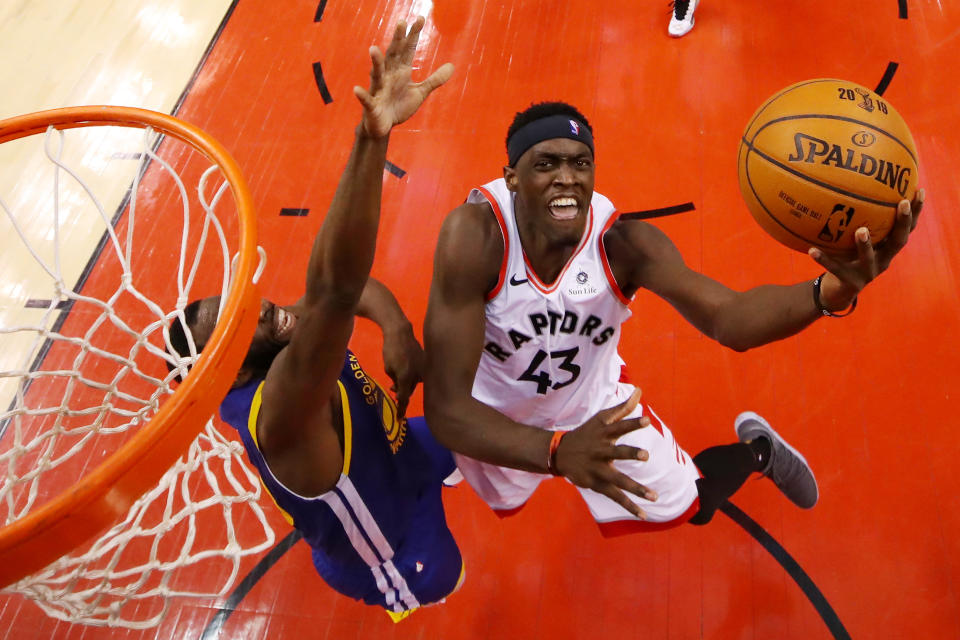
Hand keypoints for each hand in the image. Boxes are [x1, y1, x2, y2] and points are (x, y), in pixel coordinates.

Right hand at [354, 17, 454, 137]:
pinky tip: (357, 89)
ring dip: (375, 62)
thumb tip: (452, 66)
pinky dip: (362, 95)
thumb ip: (434, 79)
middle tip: (401, 22)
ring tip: (373, 49)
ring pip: (377, 74)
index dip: (413, 35)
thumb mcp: (420, 92)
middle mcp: (388, 76)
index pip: (407, 50)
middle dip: (397, 40)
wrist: (384, 127)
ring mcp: (379, 90)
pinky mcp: (372, 106)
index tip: (420, 18)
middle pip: (393, 55)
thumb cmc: (399, 106)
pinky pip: (367, 100)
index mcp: (400, 71)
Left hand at [381, 326, 423, 418]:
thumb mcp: (388, 368)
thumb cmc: (391, 350)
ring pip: (415, 382)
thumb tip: (399, 388)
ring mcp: (424, 368)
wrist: (401, 332)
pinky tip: (405, 369)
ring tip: (396, 379)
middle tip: (392, 389)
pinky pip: (419, 373)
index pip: (404, 399)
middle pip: (410, 390)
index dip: (401, 410)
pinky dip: (412, 375)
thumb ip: (395, 380)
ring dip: (407, 383)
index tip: (399, 419)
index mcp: (406, 378)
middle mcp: (418, 375)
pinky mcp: (426, 362)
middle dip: (402, 392)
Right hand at [553, 388, 656, 518]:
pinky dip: (630, 506)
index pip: (619, 426)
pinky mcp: (597, 484)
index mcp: (604, 434)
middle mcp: (601, 451)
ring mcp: (599, 469)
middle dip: (631, 454)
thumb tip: (640, 390)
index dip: (632, 423)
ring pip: (619, 480)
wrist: (559, 453)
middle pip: (617, 453)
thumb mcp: (601, 419)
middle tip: (645, 456)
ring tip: (654, 496)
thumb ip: (623, 408)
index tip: (646, 419)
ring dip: (636, 488)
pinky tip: (644, 515)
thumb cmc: (587, 433)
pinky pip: (616, 497)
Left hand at [809, 189, 924, 309]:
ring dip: (865, 244)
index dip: (916, 211)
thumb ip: (857, 220)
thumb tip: (847, 184)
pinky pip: (835, 268)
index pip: (907, 228)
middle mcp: (883, 259)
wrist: (839, 291)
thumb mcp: (855, 239)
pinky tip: (812, 250)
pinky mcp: (850, 282)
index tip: (919, 190)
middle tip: (901, 203)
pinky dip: (823, 259)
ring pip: (869, 257)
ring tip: (860, 230)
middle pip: (899, 241)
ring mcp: (867, 272)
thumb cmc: (848, 257)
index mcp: (887, 248)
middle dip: (903, 222)